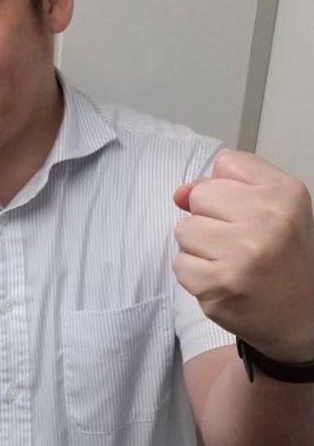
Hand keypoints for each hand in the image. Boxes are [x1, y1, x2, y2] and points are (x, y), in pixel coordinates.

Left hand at [173, 150, 313, 362]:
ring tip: (229, 261)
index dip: (228, 189)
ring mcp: (242, 254)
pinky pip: (179, 263)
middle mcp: (268, 220)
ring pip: (184, 230)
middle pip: (199, 196)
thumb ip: (225, 185)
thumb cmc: (280, 254)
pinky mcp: (218, 284)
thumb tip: (180, 193)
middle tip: (239, 242)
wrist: (300, 316)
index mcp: (285, 194)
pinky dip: (194, 273)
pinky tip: (222, 280)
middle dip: (209, 218)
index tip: (247, 212)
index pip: (225, 164)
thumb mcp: (271, 207)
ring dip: (198, 247)